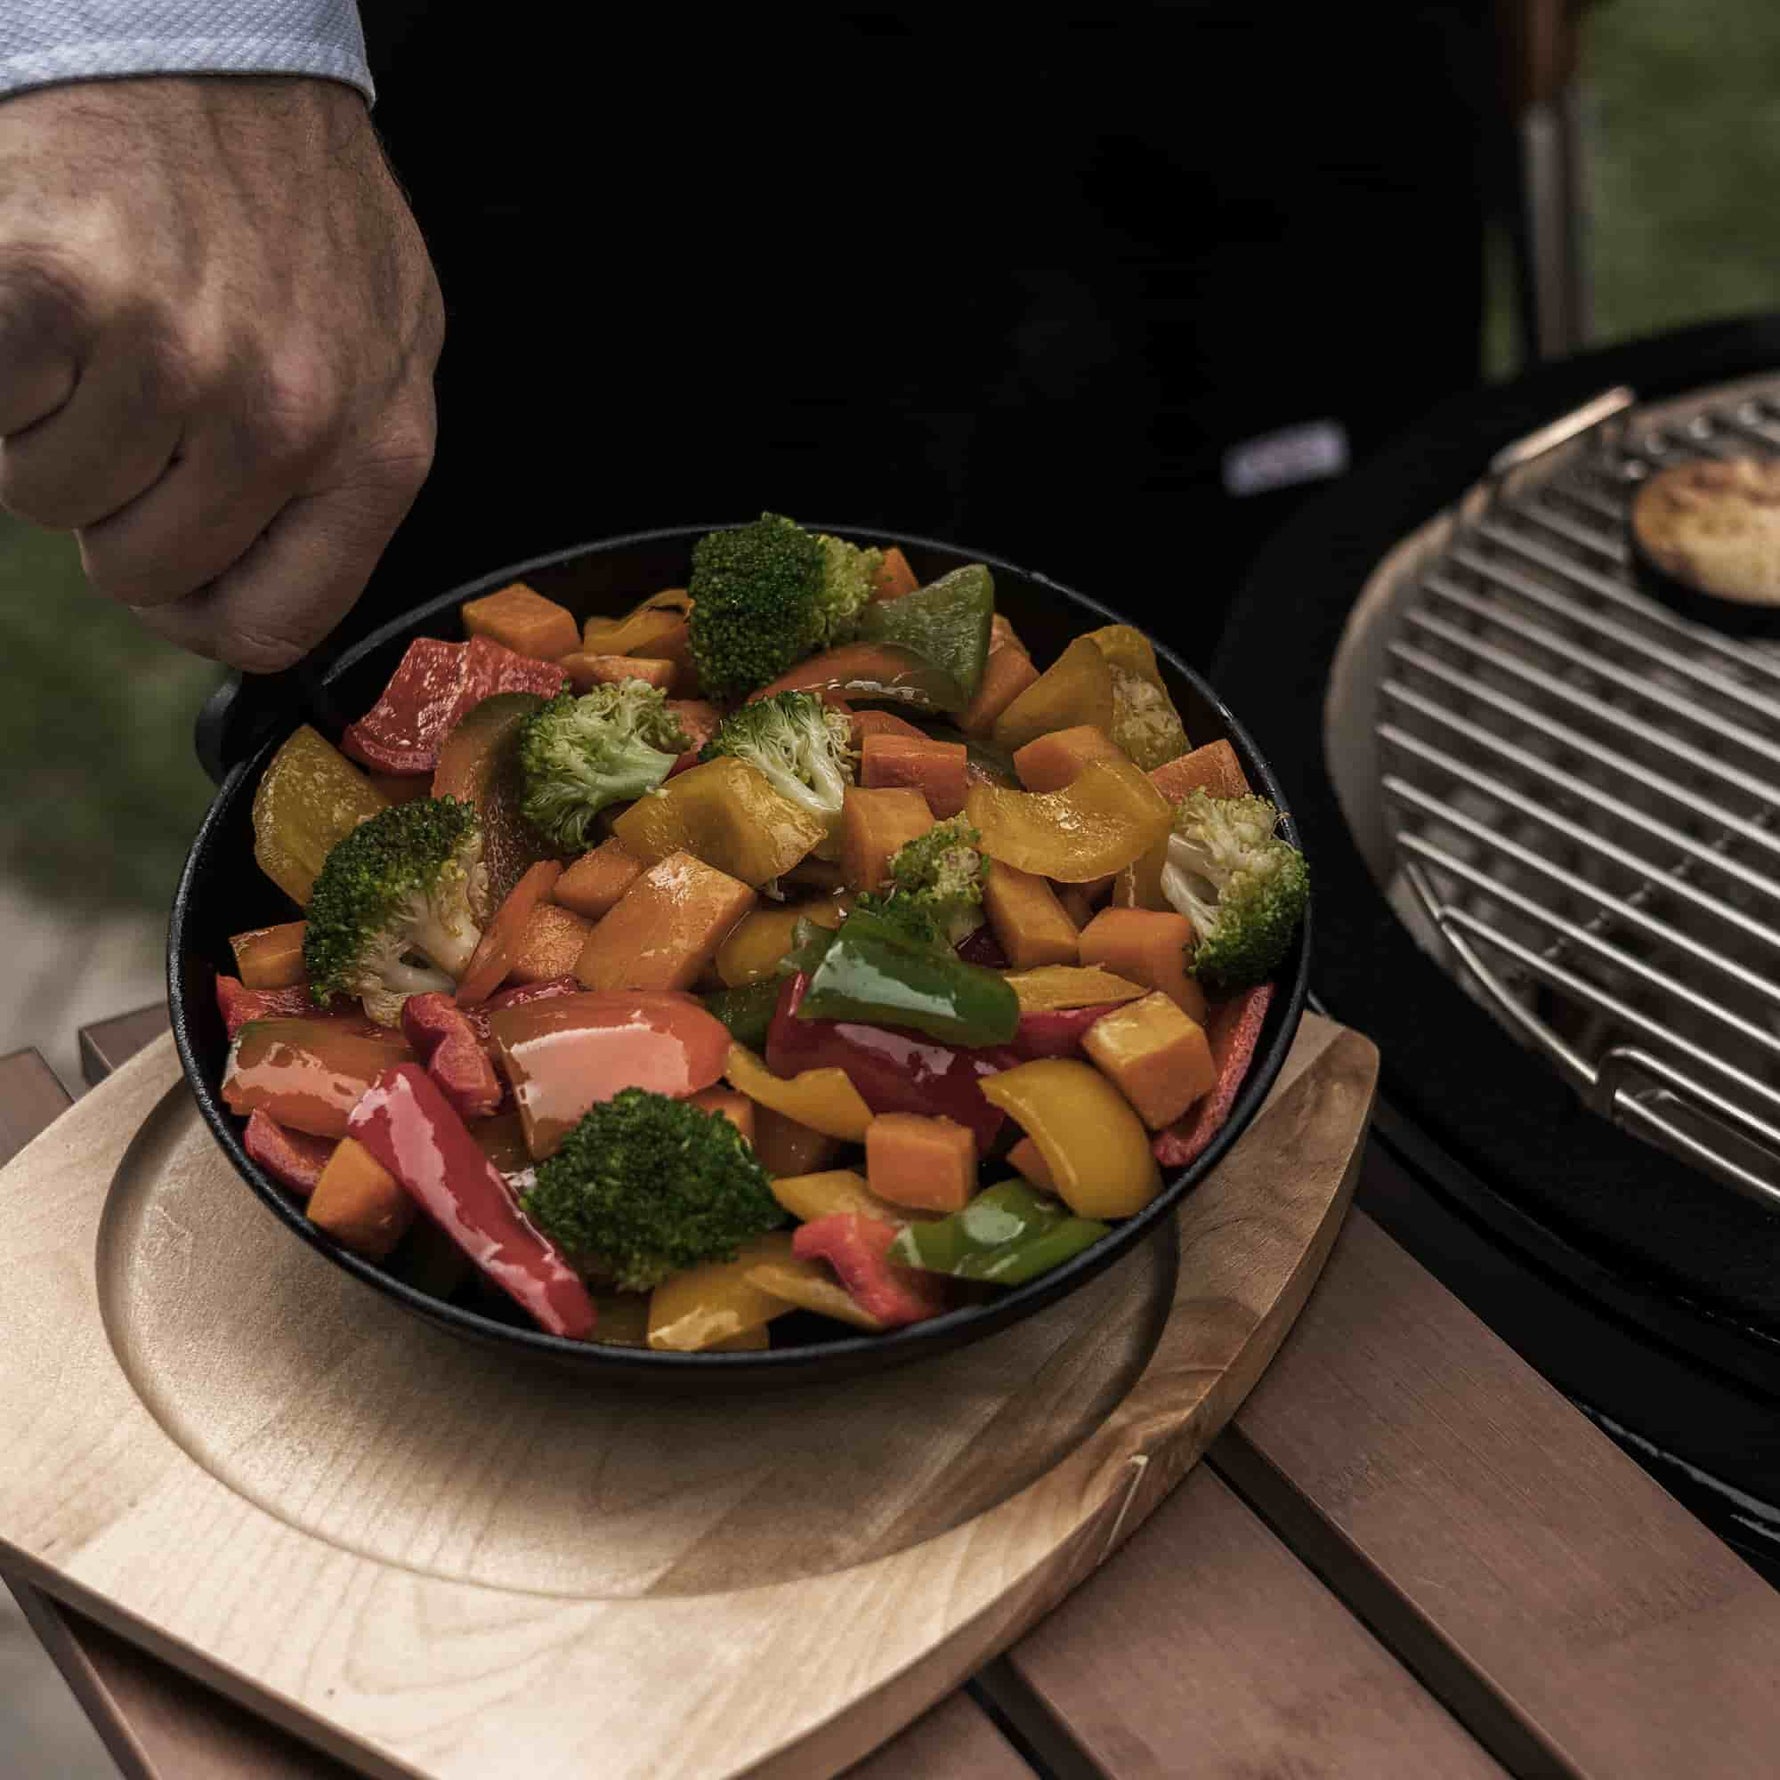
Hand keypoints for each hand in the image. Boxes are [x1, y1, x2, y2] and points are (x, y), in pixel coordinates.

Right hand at [0, 77, 443, 671]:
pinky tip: (48, 301)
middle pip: (144, 572)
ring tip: (101, 325)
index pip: (274, 625)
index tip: (172, 572)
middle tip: (131, 399)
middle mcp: (287, 419)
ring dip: (48, 427)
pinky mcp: (61, 296)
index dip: (198, 613)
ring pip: (48, 496)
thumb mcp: (381, 348)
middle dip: (114, 504)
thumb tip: (259, 599)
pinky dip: (2, 376)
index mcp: (377, 449)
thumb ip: (341, 476)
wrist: (208, 36)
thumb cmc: (290, 200)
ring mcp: (176, 359)